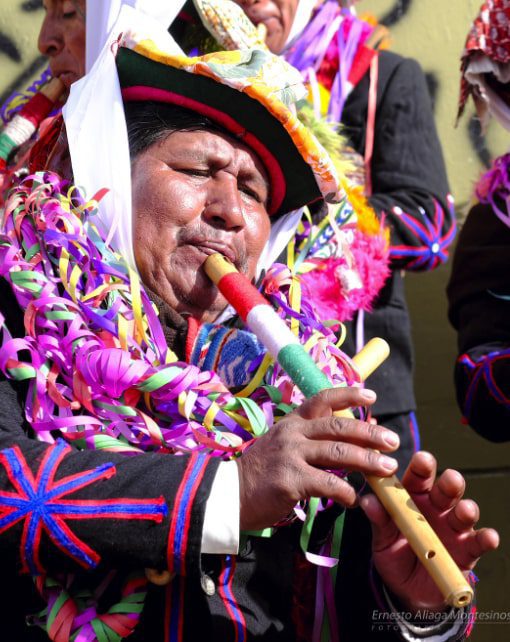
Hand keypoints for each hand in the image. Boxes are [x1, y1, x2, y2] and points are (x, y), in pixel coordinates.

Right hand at [236, 387, 399, 530]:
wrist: (230, 493)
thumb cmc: (263, 472)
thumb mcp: (285, 445)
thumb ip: (315, 439)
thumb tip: (354, 435)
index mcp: (292, 422)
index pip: (322, 399)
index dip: (348, 394)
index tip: (371, 394)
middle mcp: (292, 433)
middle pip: (337, 427)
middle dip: (369, 433)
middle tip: (392, 441)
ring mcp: (290, 456)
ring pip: (338, 453)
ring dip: (367, 461)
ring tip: (387, 469)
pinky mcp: (290, 481)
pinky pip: (328, 484)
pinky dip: (346, 492)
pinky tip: (354, 499)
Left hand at [361, 451, 499, 611]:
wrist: (409, 590)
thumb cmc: (394, 555)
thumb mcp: (383, 539)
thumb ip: (379, 521)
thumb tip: (368, 501)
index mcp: (412, 498)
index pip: (418, 477)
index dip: (421, 467)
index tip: (422, 459)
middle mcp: (436, 508)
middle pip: (445, 490)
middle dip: (449, 483)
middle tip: (450, 479)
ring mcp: (453, 527)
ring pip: (464, 513)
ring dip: (466, 510)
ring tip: (465, 510)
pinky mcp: (467, 550)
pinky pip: (478, 543)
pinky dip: (485, 539)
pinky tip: (488, 537)